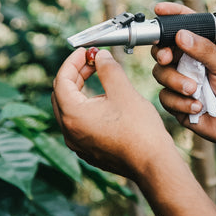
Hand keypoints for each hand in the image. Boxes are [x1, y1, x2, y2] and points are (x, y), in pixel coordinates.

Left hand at [52, 47, 174, 180]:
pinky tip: (105, 102)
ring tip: (100, 78)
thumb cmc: (139, 129)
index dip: (72, 61)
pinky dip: (86, 108)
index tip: (86, 52)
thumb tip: (100, 56)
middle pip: (62, 95)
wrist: (153, 163)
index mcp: (73, 115)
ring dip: (81, 90)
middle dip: (76, 74)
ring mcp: (78, 144)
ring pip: (70, 110)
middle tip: (93, 61)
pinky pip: (79, 124)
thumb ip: (108, 68)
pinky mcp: (89, 151)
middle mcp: (70, 132)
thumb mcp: (122, 90)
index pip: (61, 80)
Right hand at [151, 2, 215, 160]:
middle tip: (167, 58)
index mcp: (204, 48)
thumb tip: (181, 35)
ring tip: (195, 91)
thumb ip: (204, 50)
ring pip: (160, 74)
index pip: (184, 26)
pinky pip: (165, 98)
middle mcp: (190, 63)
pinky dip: (180, 102)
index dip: (170, 17)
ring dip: (176, 82)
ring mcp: (182, 82)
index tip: (159, 11)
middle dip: (162, 53)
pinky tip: (198, 107)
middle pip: (162, 50)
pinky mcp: (178, 104)